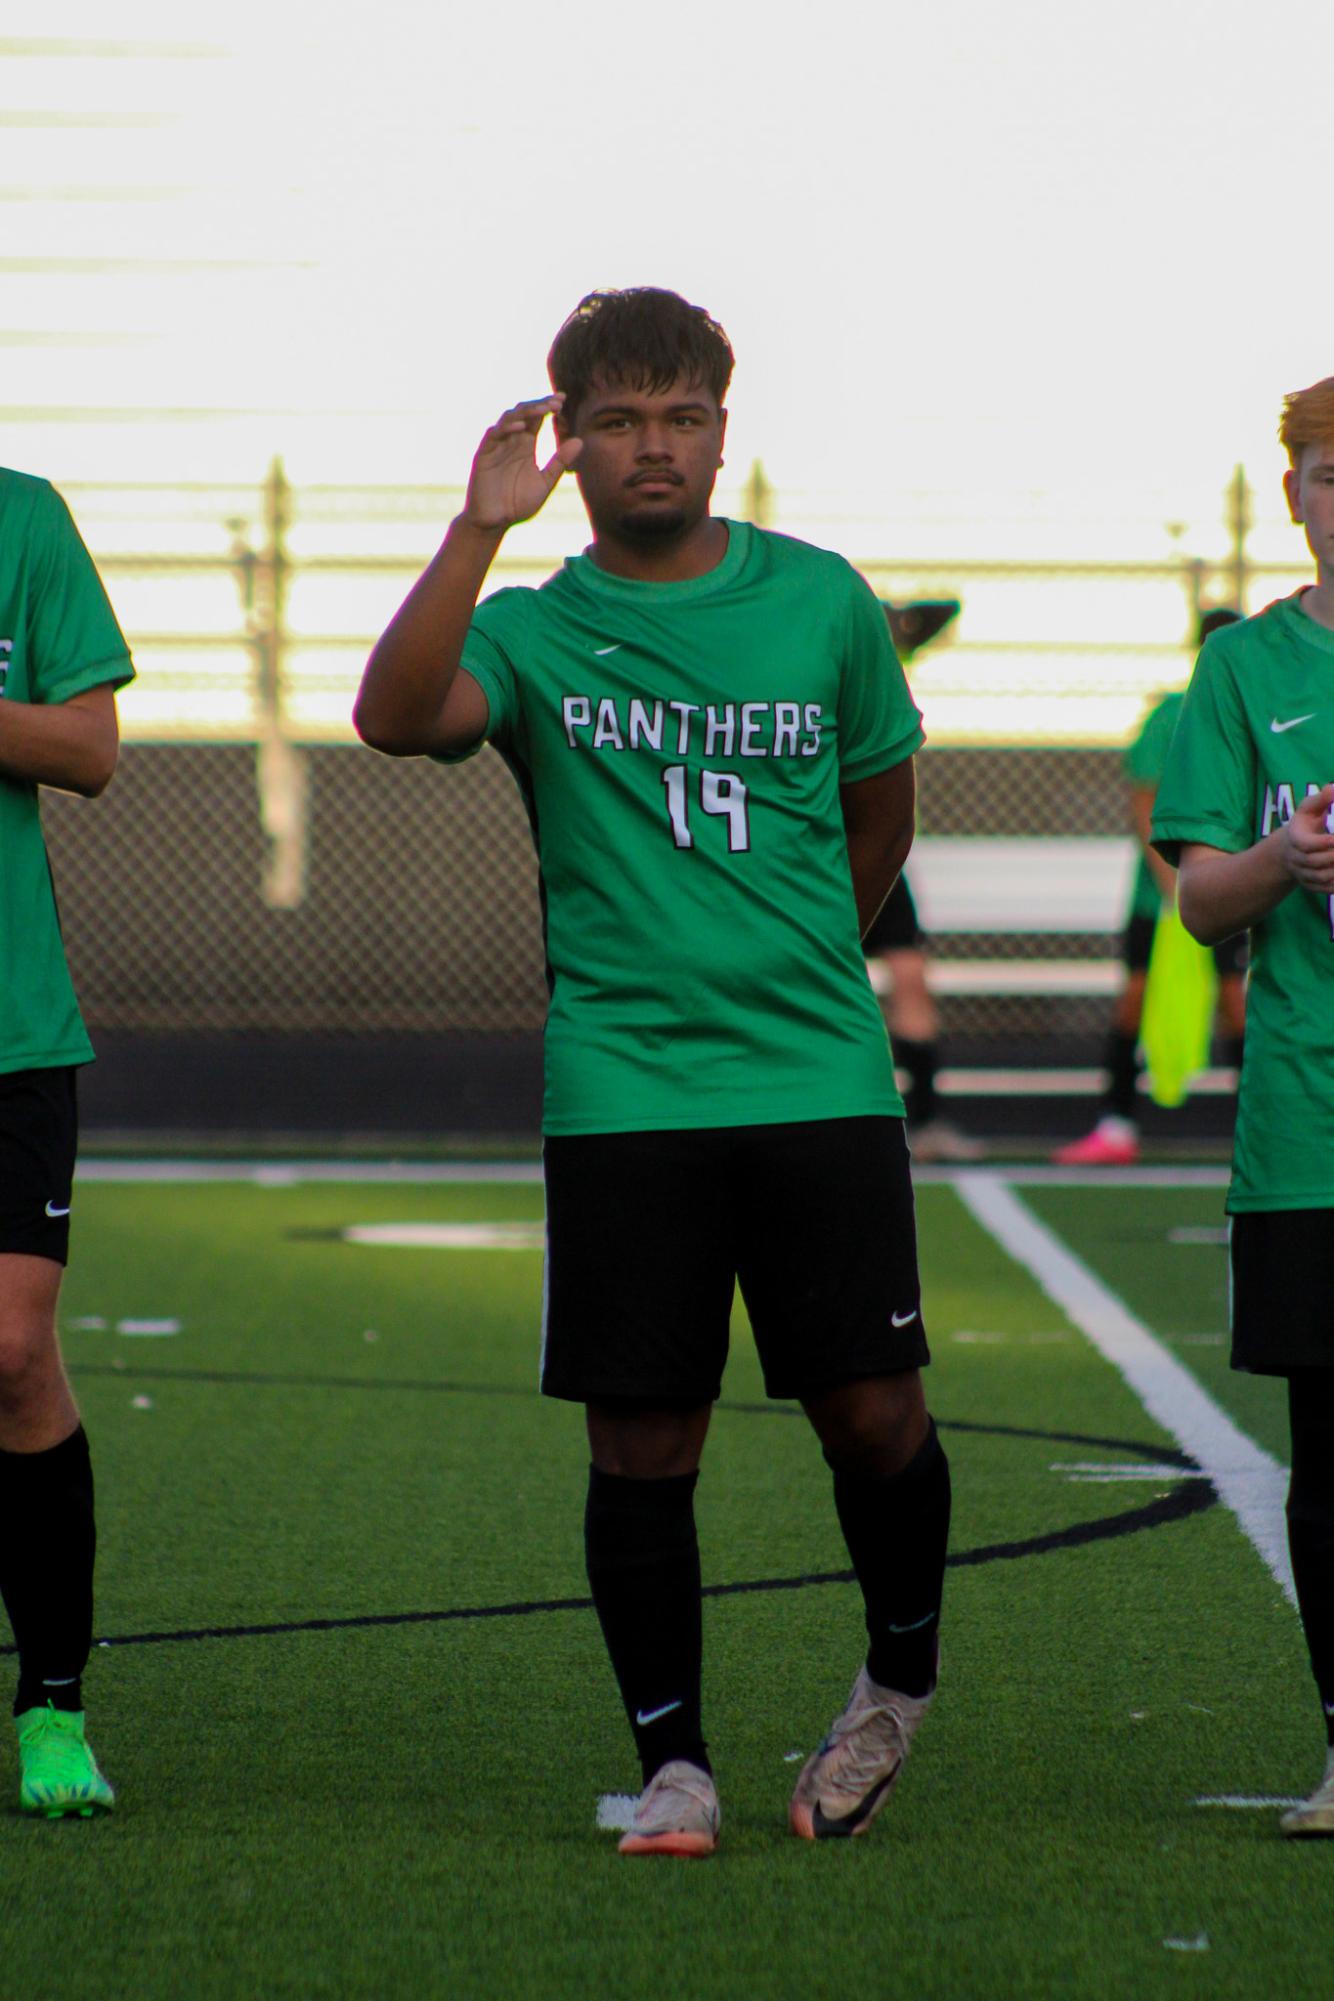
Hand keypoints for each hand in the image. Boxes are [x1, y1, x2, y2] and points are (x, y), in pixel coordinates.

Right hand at [462, 395, 582, 531]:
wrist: (494, 523)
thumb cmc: (517, 504)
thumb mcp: (545, 483)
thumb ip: (560, 462)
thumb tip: (580, 441)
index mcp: (525, 445)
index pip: (536, 418)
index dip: (548, 406)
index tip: (562, 398)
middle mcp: (511, 441)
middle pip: (523, 413)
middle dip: (539, 405)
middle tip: (556, 402)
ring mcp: (496, 447)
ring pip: (508, 420)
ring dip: (525, 413)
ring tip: (542, 409)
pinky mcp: (483, 456)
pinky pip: (493, 436)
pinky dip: (506, 430)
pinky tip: (521, 428)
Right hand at [1278, 782, 1333, 893]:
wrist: (1290, 849)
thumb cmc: (1305, 824)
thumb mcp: (1309, 808)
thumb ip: (1321, 799)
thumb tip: (1333, 789)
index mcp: (1294, 839)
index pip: (1305, 844)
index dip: (1322, 843)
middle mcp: (1295, 859)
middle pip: (1314, 861)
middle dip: (1333, 856)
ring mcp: (1302, 873)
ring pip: (1320, 877)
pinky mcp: (1310, 884)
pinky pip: (1323, 888)